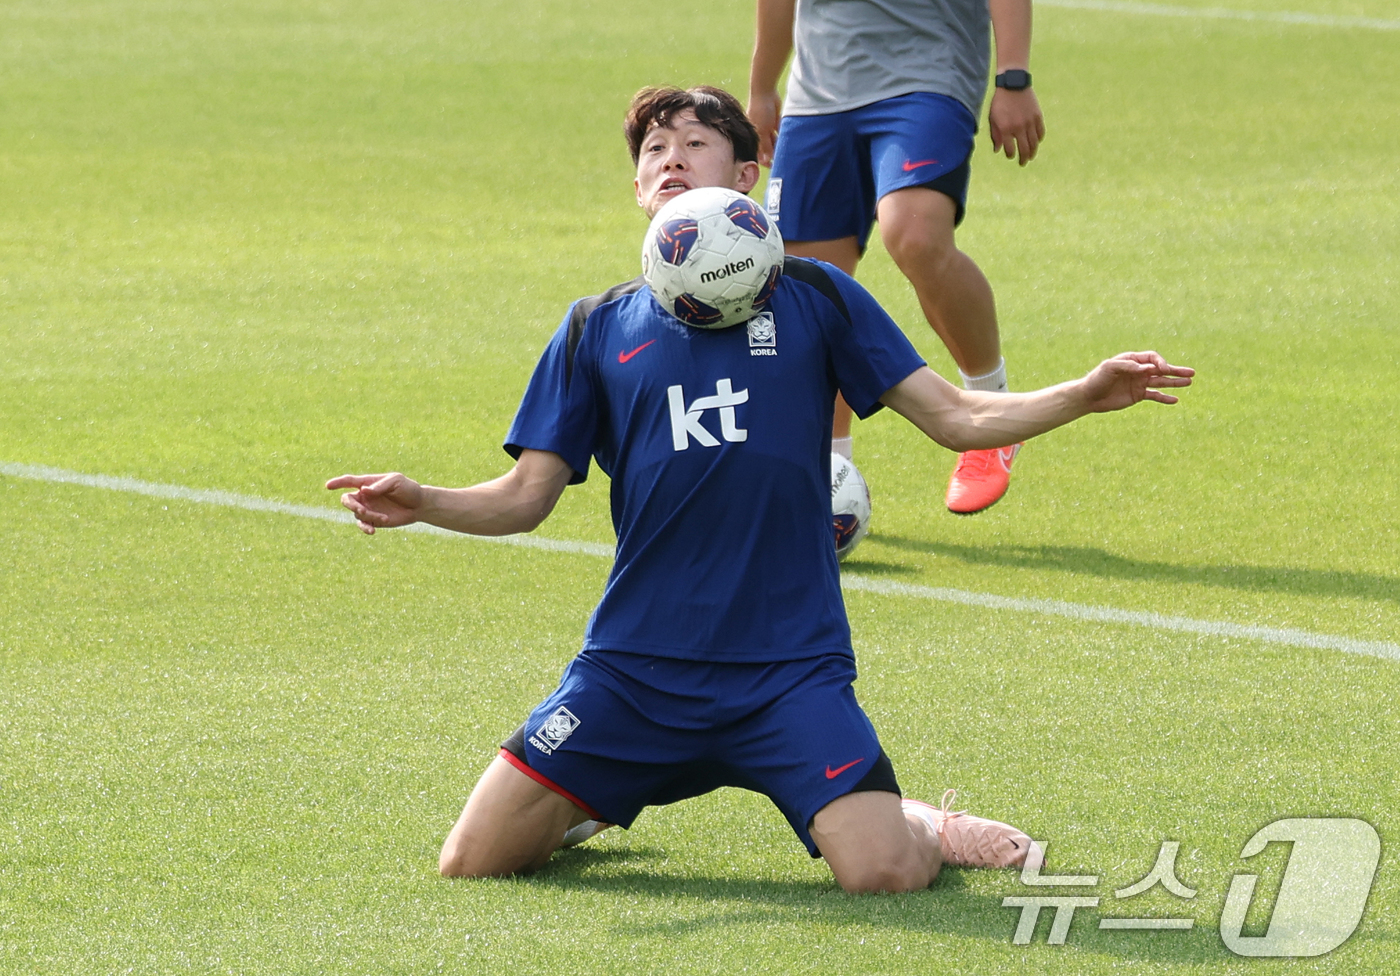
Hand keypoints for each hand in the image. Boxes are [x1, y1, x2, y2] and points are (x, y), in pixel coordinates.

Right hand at [325, 472, 424, 534]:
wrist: (419, 505)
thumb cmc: (408, 489)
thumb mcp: (396, 481)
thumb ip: (380, 485)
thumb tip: (364, 490)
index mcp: (368, 482)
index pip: (349, 481)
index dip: (338, 483)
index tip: (328, 486)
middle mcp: (364, 495)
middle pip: (347, 499)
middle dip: (352, 506)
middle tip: (362, 511)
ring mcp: (368, 508)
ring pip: (357, 514)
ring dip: (368, 517)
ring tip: (384, 518)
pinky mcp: (373, 521)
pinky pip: (363, 525)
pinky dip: (365, 528)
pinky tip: (372, 531)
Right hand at [747, 89, 782, 167]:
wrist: (765, 91)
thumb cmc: (759, 110)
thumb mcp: (763, 130)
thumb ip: (765, 145)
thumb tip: (766, 160)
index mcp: (754, 137)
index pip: (759, 152)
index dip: (765, 161)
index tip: (773, 167)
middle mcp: (761, 133)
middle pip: (768, 148)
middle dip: (774, 154)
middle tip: (783, 162)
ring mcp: (768, 127)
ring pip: (775, 141)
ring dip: (780, 146)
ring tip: (787, 153)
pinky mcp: (775, 121)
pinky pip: (780, 132)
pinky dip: (783, 136)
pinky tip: (789, 141)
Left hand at [988, 87, 1044, 164]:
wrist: (1013, 84)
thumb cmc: (1000, 102)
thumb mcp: (993, 118)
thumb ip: (995, 135)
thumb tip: (997, 151)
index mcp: (1006, 129)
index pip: (1010, 150)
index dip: (1010, 155)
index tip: (1010, 155)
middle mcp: (1018, 127)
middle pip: (1024, 149)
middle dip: (1023, 159)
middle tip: (1022, 163)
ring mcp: (1029, 122)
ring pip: (1034, 143)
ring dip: (1032, 152)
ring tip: (1030, 156)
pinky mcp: (1038, 116)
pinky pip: (1041, 132)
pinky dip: (1039, 139)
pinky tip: (1036, 142)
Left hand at [1080, 352, 1194, 412]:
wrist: (1089, 396)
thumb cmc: (1097, 379)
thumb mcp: (1109, 368)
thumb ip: (1128, 366)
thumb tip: (1148, 368)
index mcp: (1132, 360)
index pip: (1152, 359)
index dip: (1160, 363)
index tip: (1163, 370)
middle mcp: (1138, 370)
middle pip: (1161, 369)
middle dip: (1176, 370)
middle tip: (1192, 372)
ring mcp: (1139, 383)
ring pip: (1161, 382)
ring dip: (1175, 382)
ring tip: (1189, 382)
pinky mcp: (1138, 395)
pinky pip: (1155, 396)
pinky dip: (1165, 398)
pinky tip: (1175, 400)